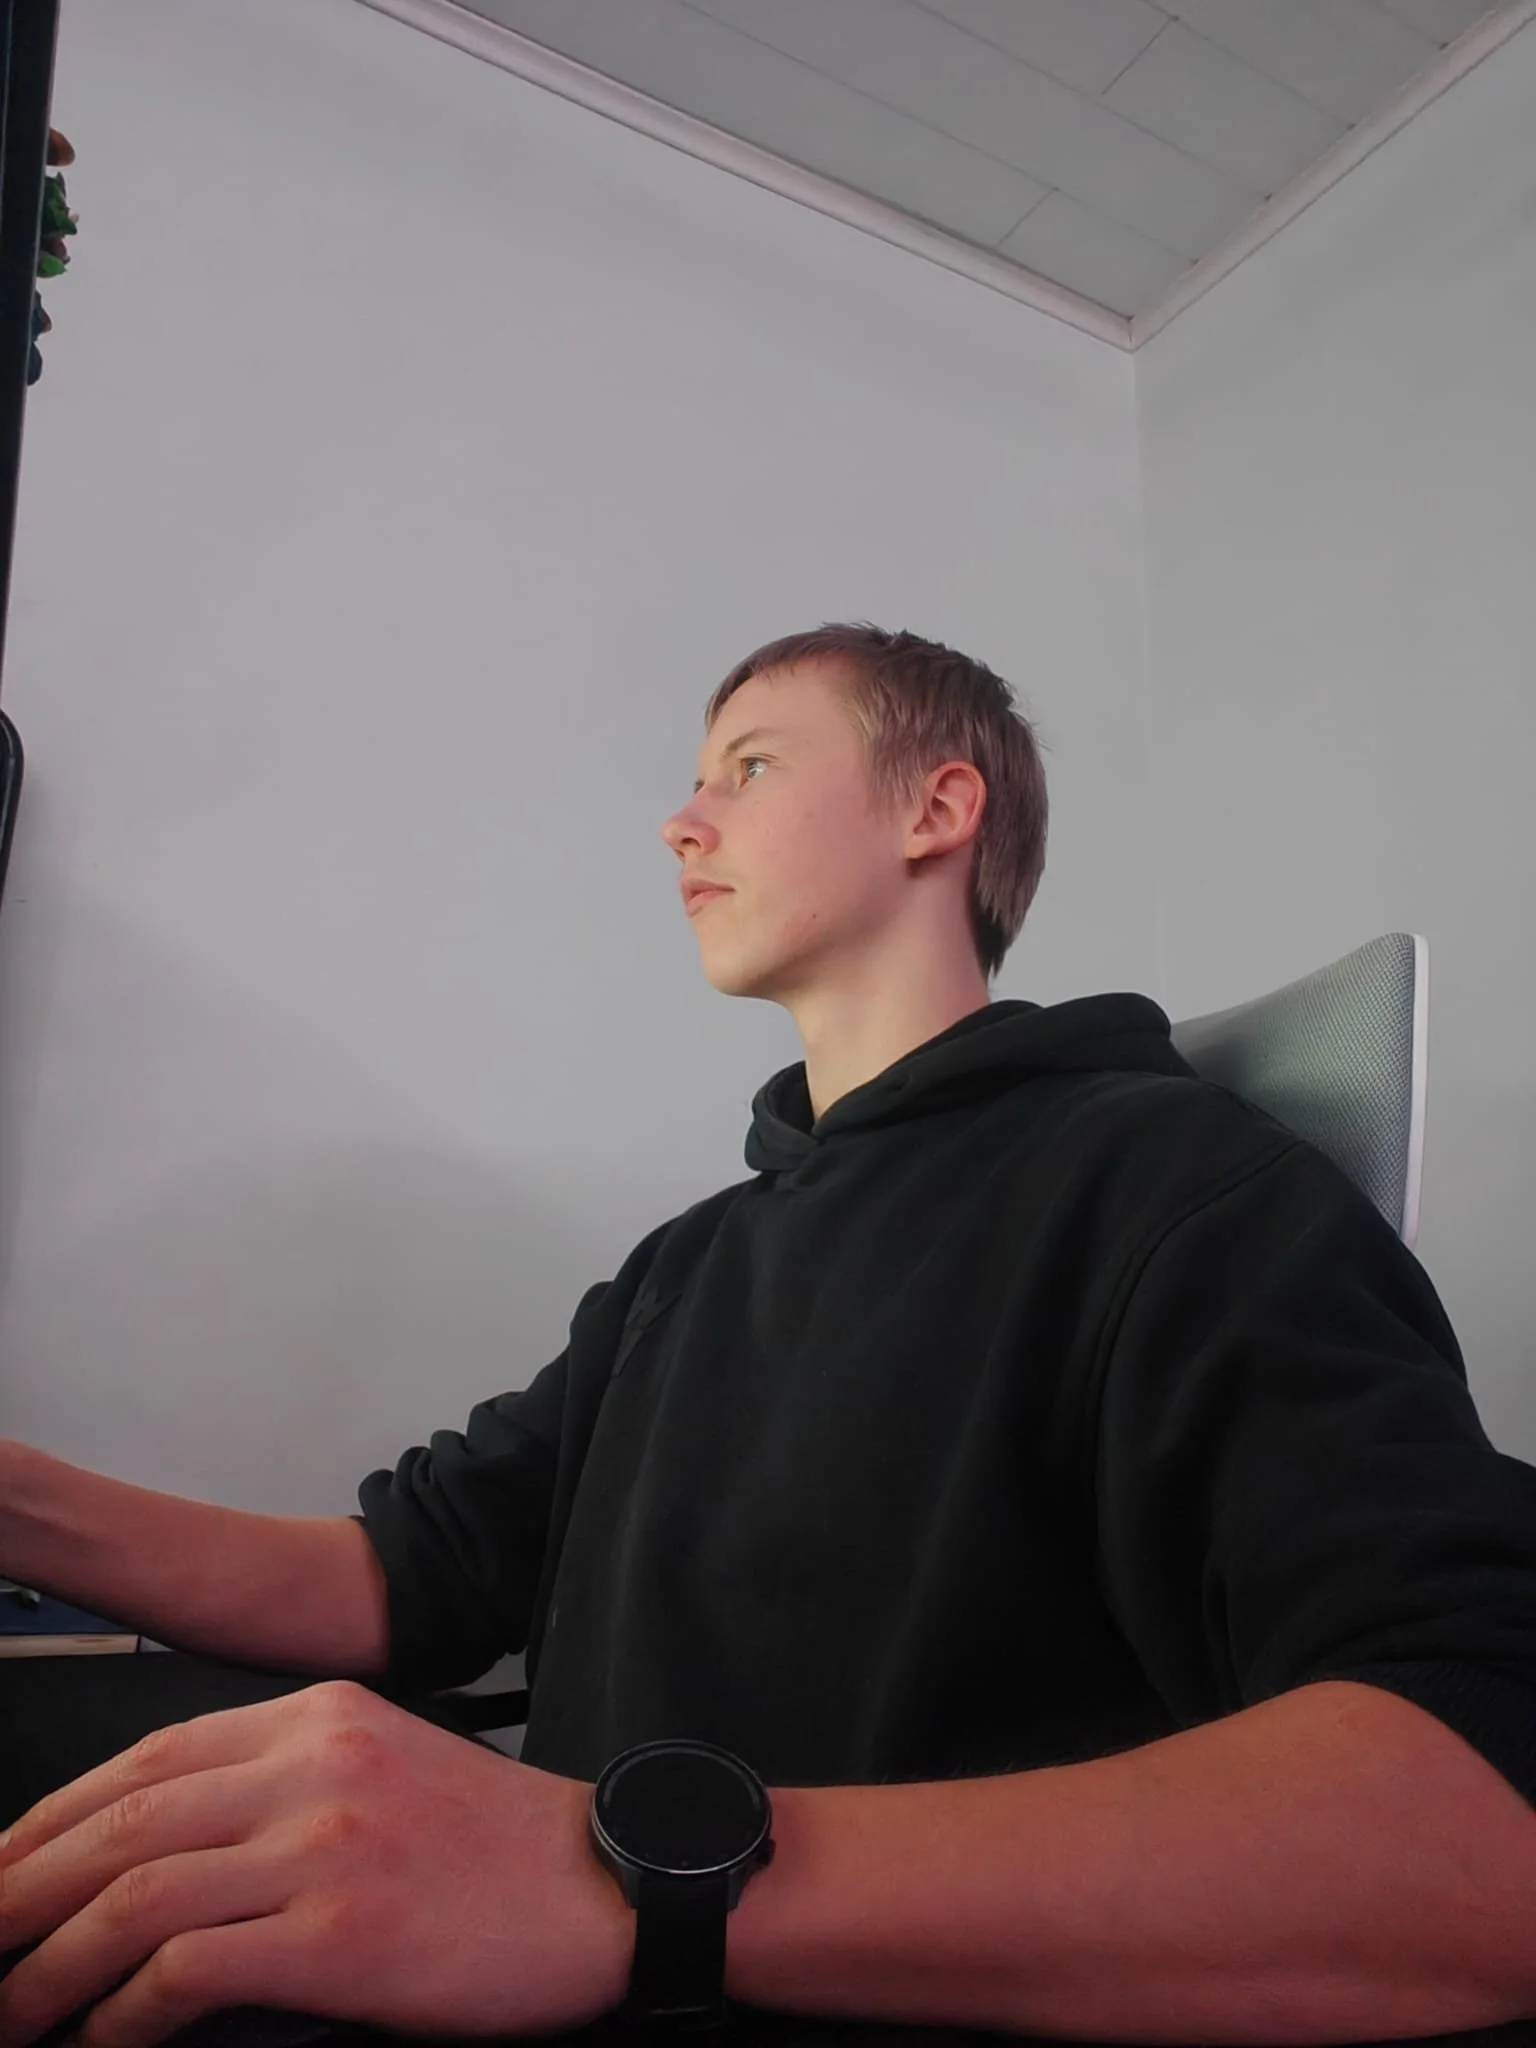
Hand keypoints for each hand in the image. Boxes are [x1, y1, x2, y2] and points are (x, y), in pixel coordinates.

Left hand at [0, 1680, 632, 2045]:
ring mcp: (322, 1843)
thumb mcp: (383, 1770)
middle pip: (122, 1821)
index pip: (147, 1756)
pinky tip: (100, 2043)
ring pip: (135, 1897)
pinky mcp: (336, 1931)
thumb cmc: (495, 1847)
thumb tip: (160, 1852)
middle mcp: (311, 1764)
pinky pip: (186, 1974)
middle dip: (20, 1890)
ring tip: (8, 2014)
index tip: (1, 1868)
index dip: (53, 1818)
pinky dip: (122, 2017)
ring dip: (49, 1967)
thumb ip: (280, 1786)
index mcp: (318, 1715)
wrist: (603, 1887)